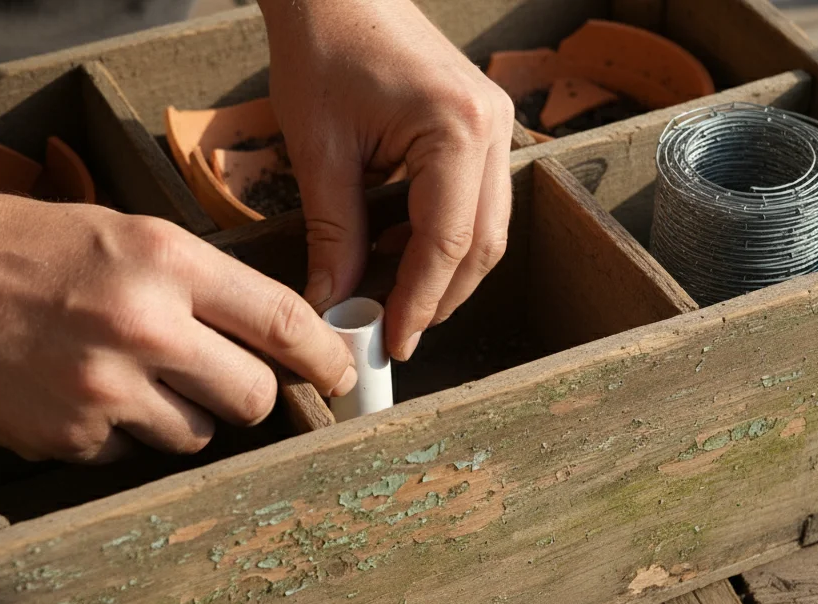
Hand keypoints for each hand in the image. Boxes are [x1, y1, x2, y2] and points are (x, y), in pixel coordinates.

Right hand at [0, 192, 355, 462]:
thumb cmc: (18, 245)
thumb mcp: (121, 233)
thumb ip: (195, 281)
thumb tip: (266, 334)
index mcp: (165, 261)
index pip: (280, 321)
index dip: (324, 357)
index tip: (341, 375)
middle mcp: (144, 328)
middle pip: (253, 397)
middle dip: (252, 396)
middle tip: (228, 383)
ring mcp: (105, 391)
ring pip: (196, 434)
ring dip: (183, 416)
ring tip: (129, 376)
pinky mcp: (68, 437)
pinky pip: (131, 453)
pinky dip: (121, 433)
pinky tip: (80, 394)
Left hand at [260, 0, 515, 359]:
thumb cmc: (323, 48)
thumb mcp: (321, 151)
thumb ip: (335, 234)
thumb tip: (334, 303)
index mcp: (456, 129)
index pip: (447, 244)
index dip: (419, 303)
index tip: (391, 342)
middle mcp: (493, 128)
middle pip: (483, 245)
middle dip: (440, 298)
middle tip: (395, 334)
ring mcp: (497, 125)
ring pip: (487, 229)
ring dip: (444, 272)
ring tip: (392, 300)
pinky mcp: (483, 126)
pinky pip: (477, 202)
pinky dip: (445, 238)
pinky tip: (399, 251)